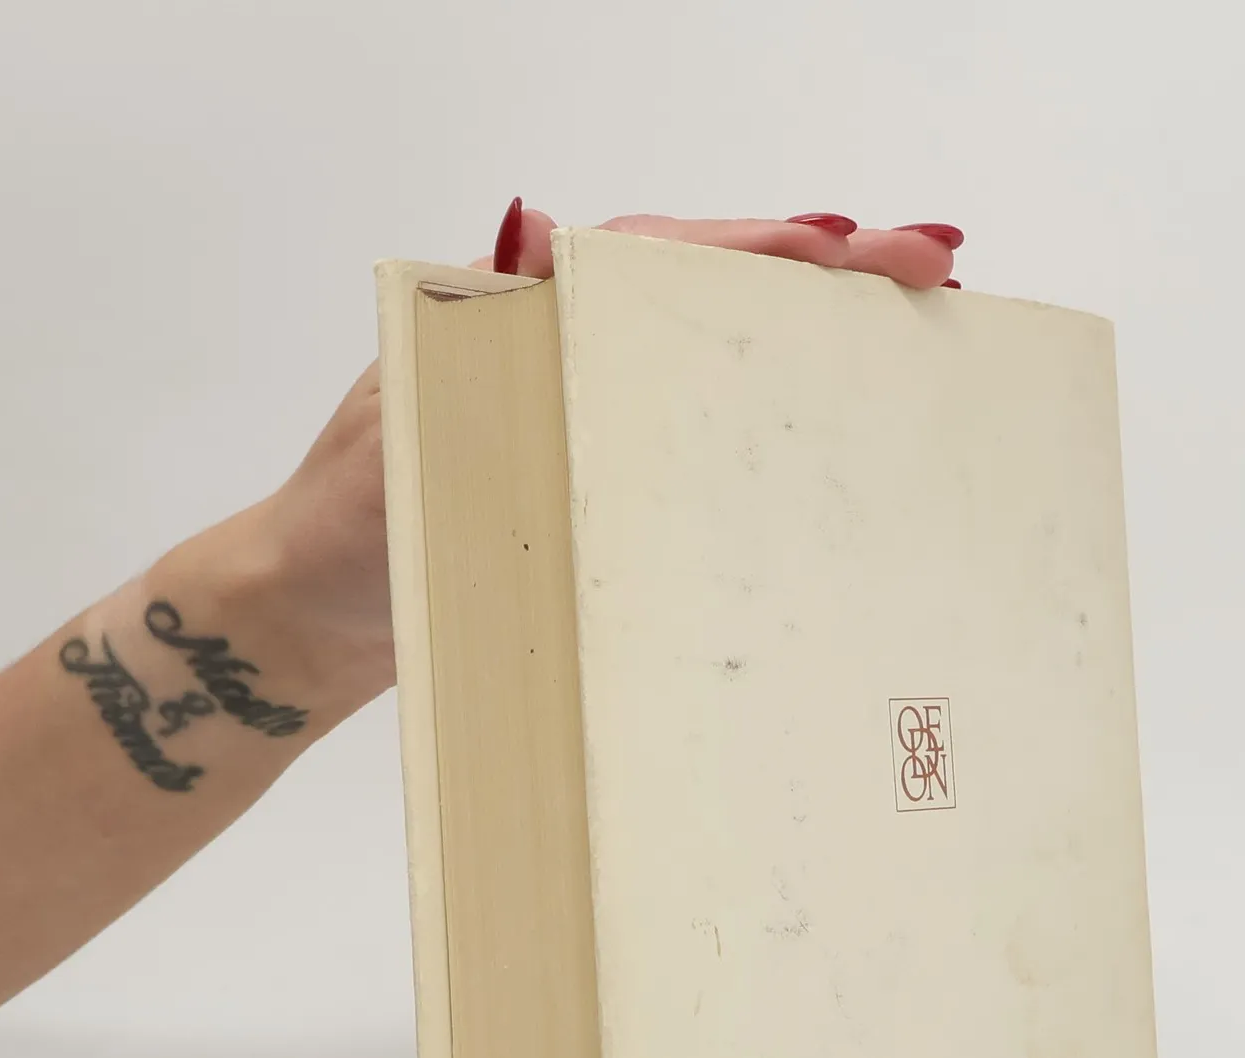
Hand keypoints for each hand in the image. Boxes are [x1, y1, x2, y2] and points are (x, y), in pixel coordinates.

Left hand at [229, 205, 964, 710]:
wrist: (307, 626)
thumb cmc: (341, 538)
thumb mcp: (396, 438)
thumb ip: (464, 356)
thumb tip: (537, 243)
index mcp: (519, 315)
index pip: (663, 260)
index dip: (769, 251)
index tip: (864, 249)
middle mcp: (565, 351)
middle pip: (713, 293)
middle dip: (827, 280)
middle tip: (937, 271)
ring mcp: (587, 418)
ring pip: (715, 361)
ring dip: (812, 345)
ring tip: (919, 333)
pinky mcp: (597, 488)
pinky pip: (695, 442)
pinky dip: (767, 432)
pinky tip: (834, 441)